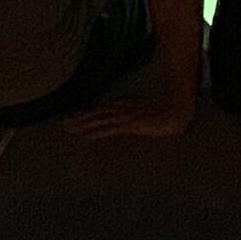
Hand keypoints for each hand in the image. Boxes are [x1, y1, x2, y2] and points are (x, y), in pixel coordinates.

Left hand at [65, 93, 196, 138]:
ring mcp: (127, 116)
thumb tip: (130, 118)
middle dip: (78, 118)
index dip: (85, 113)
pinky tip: (89, 134)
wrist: (179, 111)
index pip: (100, 109)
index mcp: (125, 105)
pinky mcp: (132, 124)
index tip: (71, 117)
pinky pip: (112, 127)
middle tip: (61, 123)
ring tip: (69, 127)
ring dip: (84, 123)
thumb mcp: (148, 112)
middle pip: (96, 112)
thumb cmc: (167, 112)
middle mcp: (123, 108)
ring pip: (100, 119)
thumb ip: (137, 114)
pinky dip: (99, 130)